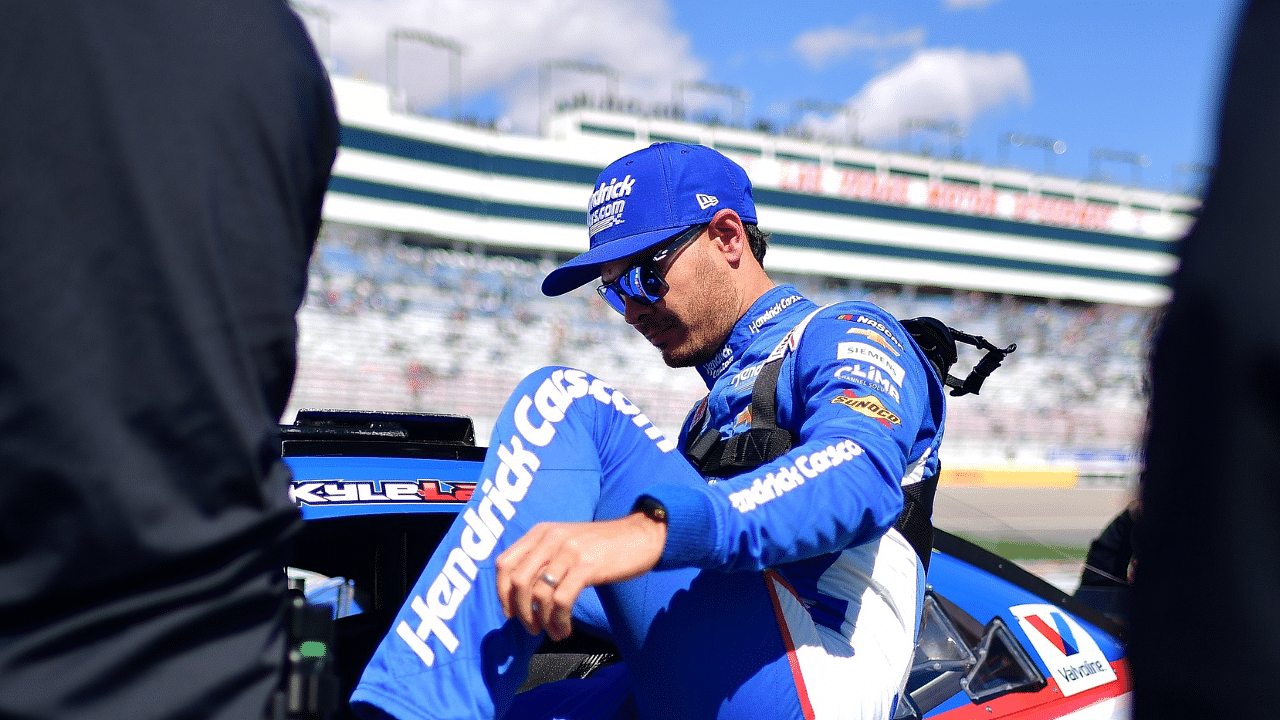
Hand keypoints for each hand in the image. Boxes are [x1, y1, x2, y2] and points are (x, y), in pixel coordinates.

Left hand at [495, 513, 665, 640]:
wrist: (641, 535)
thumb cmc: (603, 545)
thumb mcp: (567, 542)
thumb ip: (544, 558)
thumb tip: (522, 595)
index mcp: (541, 532)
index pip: (504, 563)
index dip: (501, 593)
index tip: (511, 613)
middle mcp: (550, 538)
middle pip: (517, 582)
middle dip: (520, 611)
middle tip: (532, 627)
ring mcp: (569, 551)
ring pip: (539, 594)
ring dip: (542, 621)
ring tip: (553, 631)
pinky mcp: (587, 566)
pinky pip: (562, 601)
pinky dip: (559, 621)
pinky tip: (565, 629)